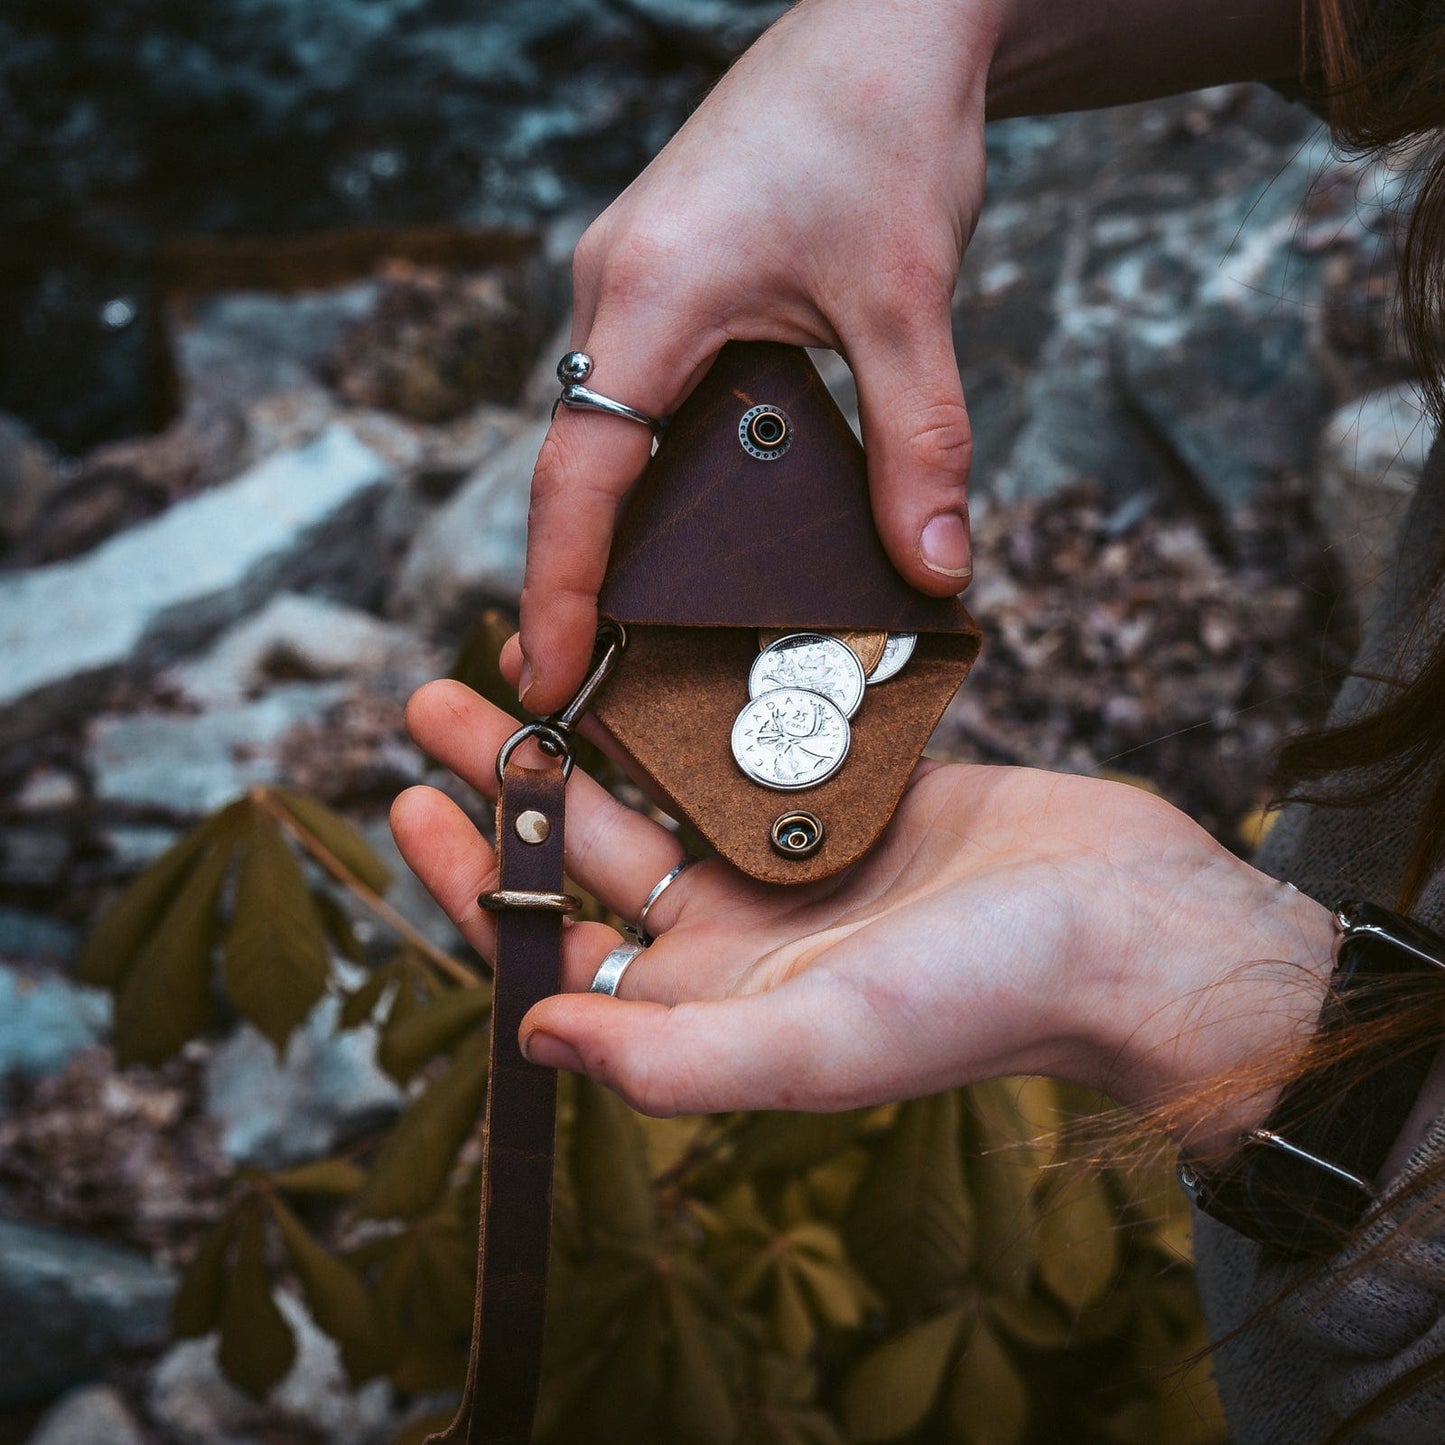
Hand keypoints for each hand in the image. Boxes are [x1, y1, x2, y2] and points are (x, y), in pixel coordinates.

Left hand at [392, 680, 1337, 1150]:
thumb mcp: (816, 1042)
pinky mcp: (851, 798)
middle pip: (593, 851)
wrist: (1128, 923)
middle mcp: (744, 937)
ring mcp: (796, 863)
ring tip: (522, 659)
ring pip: (660, 787)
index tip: (415, 803)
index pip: (562, 947)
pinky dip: (694, 706)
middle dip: (511, 780)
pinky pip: (747, 746)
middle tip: (436, 702)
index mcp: (719, 1005)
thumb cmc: (985, 999)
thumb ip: (671, 1056)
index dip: (481, 882)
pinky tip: (649, 653)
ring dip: (590, 731)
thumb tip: (529, 1037)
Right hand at [518, 0, 1002, 710]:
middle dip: (572, 573)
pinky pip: (631, 388)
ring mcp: (626, 275)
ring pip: (599, 426)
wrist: (889, 21)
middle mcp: (614, 285)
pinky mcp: (658, 273)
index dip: (561, 588)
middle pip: (575, 461)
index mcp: (653, 293)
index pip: (581, 475)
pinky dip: (646, 462)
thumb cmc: (887, 131)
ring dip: (611, 520)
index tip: (546, 675)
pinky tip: (687, 511)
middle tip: (581, 676)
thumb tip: (934, 570)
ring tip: (627, 618)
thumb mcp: (909, 301)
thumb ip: (917, 444)